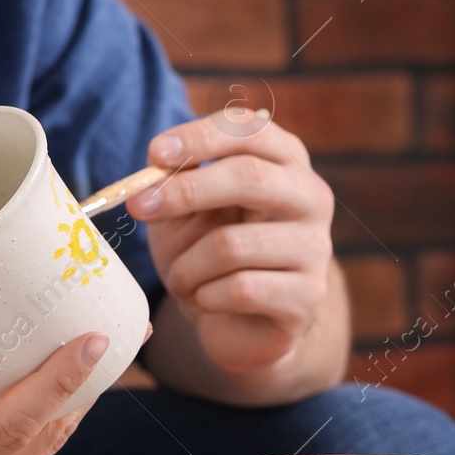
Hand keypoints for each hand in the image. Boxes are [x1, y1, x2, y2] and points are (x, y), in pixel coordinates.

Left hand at [127, 111, 336, 375]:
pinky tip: (206, 301)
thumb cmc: (207, 256)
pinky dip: (205, 297)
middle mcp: (311, 198)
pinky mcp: (307, 297)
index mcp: (286, 163)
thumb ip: (176, 180)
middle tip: (139, 207)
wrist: (236, 324)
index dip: (202, 137)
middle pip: (251, 177)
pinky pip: (240, 290)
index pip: (253, 129)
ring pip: (232, 244)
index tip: (155, 154)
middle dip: (186, 191)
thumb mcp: (184, 210)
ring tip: (180, 279)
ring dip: (187, 265)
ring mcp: (315, 249)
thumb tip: (158, 163)